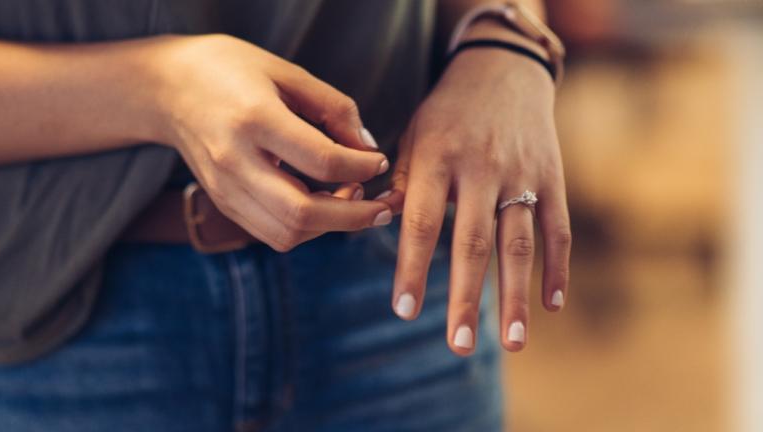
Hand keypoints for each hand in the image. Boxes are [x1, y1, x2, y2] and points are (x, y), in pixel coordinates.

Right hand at [143, 35, 392, 250]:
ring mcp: (225, 189)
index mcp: (254, 119)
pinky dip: (306, 229)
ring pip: (288, 233)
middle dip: (354, 217)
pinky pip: (272, 234)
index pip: (322, 161)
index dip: (363, 167)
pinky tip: (323, 206)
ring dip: (330, 227)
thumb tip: (368, 148)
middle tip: (381, 207)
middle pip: (303, 213)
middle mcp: (235, 161)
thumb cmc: (231, 70)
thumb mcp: (287, 72)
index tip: (379, 161)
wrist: (167, 88)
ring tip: (351, 200)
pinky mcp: (223, 203)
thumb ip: (334, 108)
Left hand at [379, 48, 571, 354]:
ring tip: (515, 342)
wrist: (502, 69)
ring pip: (519, 243)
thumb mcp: (412, 134)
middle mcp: (480, 169)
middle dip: (466, 298)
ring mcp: (521, 175)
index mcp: (437, 158)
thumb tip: (372, 221)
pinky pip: (558, 229)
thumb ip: (398, 181)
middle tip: (459, 345)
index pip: (420, 222)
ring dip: (517, 296)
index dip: (411, 268)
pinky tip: (553, 305)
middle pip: (472, 243)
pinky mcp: (553, 177)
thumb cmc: (446, 112)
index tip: (405, 310)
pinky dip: (558, 268)